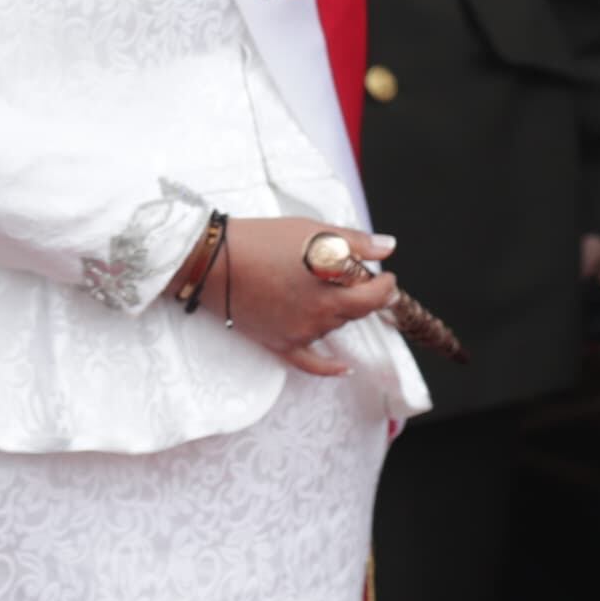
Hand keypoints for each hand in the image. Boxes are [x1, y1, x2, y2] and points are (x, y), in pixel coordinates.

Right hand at [218, 215, 402, 376]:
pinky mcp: (278, 344)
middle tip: (361, 281)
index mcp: (330, 292)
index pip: (373, 298)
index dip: (385, 288)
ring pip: (332, 328)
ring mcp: (298, 334)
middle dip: (363, 296)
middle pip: (354, 313)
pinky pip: (311, 363)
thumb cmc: (260, 240)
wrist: (212, 261)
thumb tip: (388, 247)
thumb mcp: (311, 232)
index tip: (385, 277)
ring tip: (322, 288)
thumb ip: (354, 242)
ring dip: (337, 311)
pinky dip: (330, 367)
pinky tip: (344, 368)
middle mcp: (318, 318)